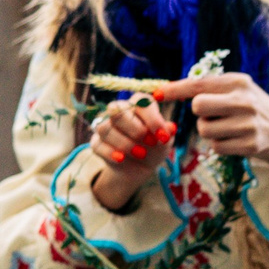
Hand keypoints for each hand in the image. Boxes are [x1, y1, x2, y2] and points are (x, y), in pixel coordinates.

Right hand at [88, 96, 174, 211]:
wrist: (140, 167)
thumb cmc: (154, 148)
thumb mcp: (164, 142)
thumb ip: (166, 134)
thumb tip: (172, 127)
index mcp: (138, 105)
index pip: (140, 101)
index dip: (152, 118)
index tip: (163, 136)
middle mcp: (119, 111)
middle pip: (117, 111)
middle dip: (135, 129)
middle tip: (151, 143)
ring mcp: (105, 126)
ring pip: (105, 128)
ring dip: (124, 143)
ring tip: (141, 154)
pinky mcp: (96, 143)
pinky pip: (98, 145)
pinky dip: (110, 153)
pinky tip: (122, 159)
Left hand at [160, 73, 268, 185]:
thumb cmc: (252, 108)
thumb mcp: (239, 89)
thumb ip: (212, 87)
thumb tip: (170, 88)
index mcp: (238, 82)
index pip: (199, 84)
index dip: (175, 89)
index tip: (157, 93)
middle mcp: (243, 101)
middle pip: (198, 106)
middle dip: (199, 113)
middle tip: (213, 114)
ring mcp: (247, 124)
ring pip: (204, 129)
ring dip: (209, 130)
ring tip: (226, 127)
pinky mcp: (249, 145)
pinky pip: (215, 146)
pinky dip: (219, 144)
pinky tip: (233, 139)